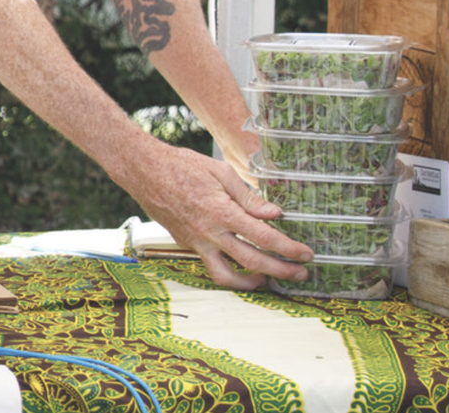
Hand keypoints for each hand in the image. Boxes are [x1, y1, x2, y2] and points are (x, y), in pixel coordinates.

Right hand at [116, 141, 310, 289]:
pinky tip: (240, 265)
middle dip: (281, 271)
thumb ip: (248, 196)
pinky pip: (210, 265)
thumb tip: (273, 214)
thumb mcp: (220, 172)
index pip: (264, 237)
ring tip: (268, 280)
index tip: (306, 254)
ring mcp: (196, 242)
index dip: (288, 248)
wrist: (143, 171)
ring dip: (251, 283)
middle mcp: (209, 232)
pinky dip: (229, 271)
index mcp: (222, 211)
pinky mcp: (186, 244)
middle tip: (300, 274)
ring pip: (226, 275)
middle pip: (252, 261)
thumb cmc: (181, 165)